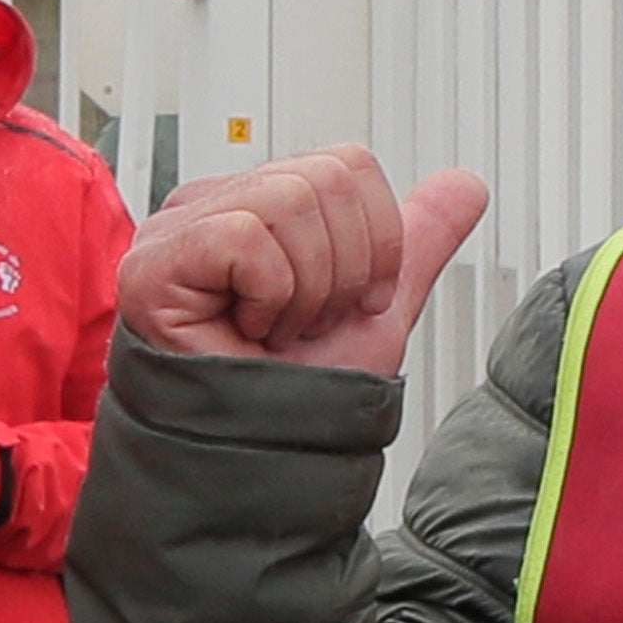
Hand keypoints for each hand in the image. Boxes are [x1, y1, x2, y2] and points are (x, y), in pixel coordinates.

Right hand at [121, 145, 491, 375]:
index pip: (345, 164)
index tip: (352, 304)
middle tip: (310, 324)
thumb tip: (465, 185)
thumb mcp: (376, 310)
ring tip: (278, 331)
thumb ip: (415, 241)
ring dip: (309, 289)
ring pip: (290, 201)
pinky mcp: (156, 263)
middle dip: (346, 270)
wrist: (266, 459)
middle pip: (326, 177)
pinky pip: (246, 237)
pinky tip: (247, 334)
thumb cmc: (298, 394)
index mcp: (259, 203)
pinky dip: (270, 296)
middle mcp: (214, 205)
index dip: (375, 240)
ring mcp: (177, 230)